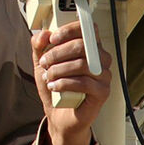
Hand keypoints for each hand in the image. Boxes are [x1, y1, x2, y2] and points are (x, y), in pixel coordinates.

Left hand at [31, 20, 112, 144]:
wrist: (59, 115)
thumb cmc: (56, 86)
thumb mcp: (42, 64)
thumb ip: (39, 47)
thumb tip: (42, 34)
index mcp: (89, 47)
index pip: (87, 28)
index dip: (69, 30)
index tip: (52, 39)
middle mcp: (100, 58)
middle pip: (82, 45)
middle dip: (58, 53)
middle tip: (45, 62)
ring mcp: (104, 75)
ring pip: (82, 64)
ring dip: (59, 70)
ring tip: (48, 77)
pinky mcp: (103, 92)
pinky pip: (85, 83)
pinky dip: (65, 83)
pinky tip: (55, 86)